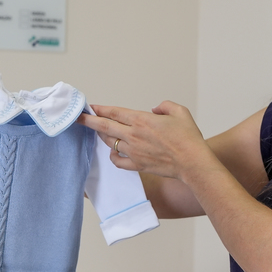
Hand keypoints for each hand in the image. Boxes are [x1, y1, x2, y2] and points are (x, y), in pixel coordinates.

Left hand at [78, 101, 210, 179]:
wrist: (192, 162)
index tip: (90, 107)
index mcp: (142, 120)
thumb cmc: (188, 138)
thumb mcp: (180, 112)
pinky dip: (113, 155)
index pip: (114, 112)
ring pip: (110, 142)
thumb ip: (164, 106)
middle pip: (104, 127)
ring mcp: (134, 151)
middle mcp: (134, 135)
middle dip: (89, 122)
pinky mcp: (137, 165)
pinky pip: (118, 160)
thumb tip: (154, 109)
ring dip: (102, 137)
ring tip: (99, 132)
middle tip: (78, 118)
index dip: (100, 109)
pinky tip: (114, 152)